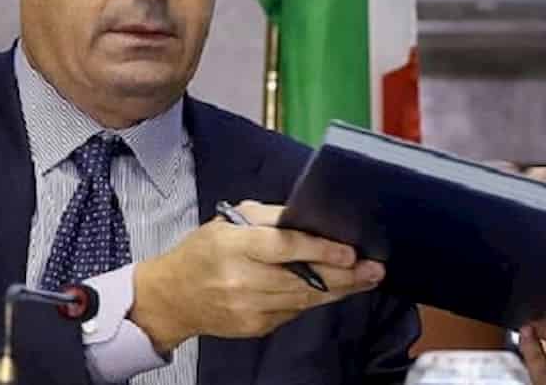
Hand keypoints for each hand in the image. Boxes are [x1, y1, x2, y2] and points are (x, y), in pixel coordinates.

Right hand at [129, 200, 383, 352]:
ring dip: (340, 290)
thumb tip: (313, 217)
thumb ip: (272, 218)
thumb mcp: (232, 221)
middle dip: (344, 276)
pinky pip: (294, 312)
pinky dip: (316, 300)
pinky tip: (336, 290)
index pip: (284, 248)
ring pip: (304, 300)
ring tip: (367, 279)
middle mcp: (241, 280)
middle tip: (374, 269)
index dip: (320, 251)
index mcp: (235, 246)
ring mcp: (248, 308)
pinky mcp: (254, 327)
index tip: (351, 252)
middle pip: (302, 280)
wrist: (171, 297)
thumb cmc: (205, 250)